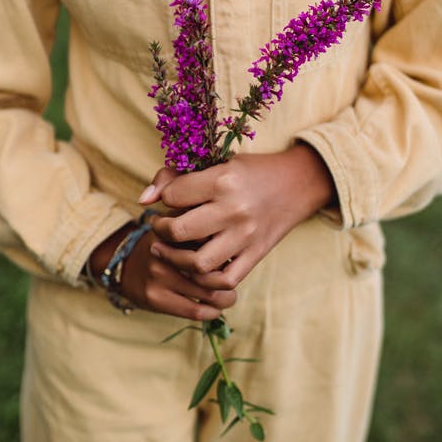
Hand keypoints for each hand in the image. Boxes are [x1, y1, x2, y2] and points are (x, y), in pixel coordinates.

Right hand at [88, 223, 236, 320]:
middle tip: (233, 281)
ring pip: (206, 292)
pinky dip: (211, 312)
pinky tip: (215, 310)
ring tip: (229, 297)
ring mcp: (158, 273)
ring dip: (225, 299)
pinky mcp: (154, 297)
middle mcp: (165, 248)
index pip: (212, 240)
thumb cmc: (165, 247)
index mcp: (175, 228)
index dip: (228, 252)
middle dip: (228, 278)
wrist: (124, 265)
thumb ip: (203, 231)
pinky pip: (193, 309)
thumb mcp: (179, 230)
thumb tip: (239, 249)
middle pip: (212, 267)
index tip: (235, 258)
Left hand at [140, 144, 336, 290]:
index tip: (169, 199)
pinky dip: (205, 279)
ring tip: (170, 248)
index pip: (173, 196)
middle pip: (179, 232)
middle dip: (161, 230)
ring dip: (176, 259)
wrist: (298, 183)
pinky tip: (195, 266)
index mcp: (222, 180)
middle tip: (161, 226)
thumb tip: (143, 200)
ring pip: (197, 263)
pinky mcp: (256, 254)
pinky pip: (224, 279)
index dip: (164, 198)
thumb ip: (175, 177)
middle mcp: (234, 209)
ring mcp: (246, 236)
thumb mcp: (217, 162)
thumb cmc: (251, 170)